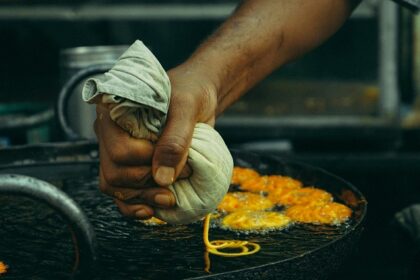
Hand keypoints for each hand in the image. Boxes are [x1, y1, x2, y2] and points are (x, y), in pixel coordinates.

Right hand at [95, 62, 217, 219]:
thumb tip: (162, 177)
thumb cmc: (190, 93)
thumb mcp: (187, 108)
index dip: (146, 161)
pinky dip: (133, 207)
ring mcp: (119, 151)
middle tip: (178, 181)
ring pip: (115, 187)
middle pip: (114, 173)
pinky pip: (121, 193)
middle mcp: (111, 134)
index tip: (179, 159)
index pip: (118, 150)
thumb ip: (175, 139)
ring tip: (168, 200)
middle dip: (146, 184)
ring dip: (141, 199)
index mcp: (115, 112)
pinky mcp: (131, 165)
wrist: (198, 97)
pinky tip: (150, 211)